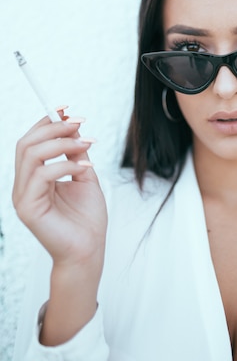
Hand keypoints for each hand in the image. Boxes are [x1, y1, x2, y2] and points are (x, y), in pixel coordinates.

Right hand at [13, 113, 107, 268]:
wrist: (89, 251)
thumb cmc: (86, 219)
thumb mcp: (84, 175)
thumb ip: (76, 152)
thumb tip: (74, 125)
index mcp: (33, 177)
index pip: (31, 141)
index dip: (46, 122)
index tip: (67, 109)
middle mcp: (23, 185)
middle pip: (26, 143)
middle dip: (54, 127)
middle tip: (80, 123)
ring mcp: (22, 197)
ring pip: (31, 155)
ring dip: (61, 143)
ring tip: (87, 143)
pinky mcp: (28, 209)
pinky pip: (42, 175)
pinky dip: (65, 164)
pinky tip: (85, 166)